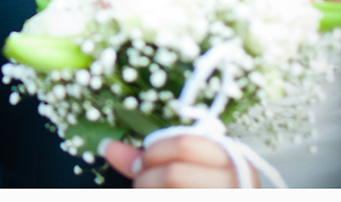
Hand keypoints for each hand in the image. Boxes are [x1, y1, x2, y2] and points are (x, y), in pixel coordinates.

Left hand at [102, 134, 251, 187]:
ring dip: (146, 193)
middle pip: (173, 173)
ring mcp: (220, 197)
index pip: (185, 144)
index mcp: (231, 158)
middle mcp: (230, 182)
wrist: (233, 200)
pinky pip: (164, 201)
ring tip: (149, 193)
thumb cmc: (210, 187)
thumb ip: (153, 157)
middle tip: (142, 182)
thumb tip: (107, 146)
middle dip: (146, 178)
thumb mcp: (194, 165)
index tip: (144, 160)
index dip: (155, 151)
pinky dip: (153, 199)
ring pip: (165, 194)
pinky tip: (157, 199)